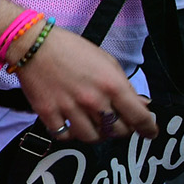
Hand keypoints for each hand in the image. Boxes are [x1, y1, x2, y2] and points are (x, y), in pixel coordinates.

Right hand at [13, 27, 154, 142]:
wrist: (34, 45)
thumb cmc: (71, 49)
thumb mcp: (106, 62)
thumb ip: (123, 86)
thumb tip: (140, 105)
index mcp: (112, 85)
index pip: (139, 117)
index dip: (148, 128)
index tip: (150, 132)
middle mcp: (93, 100)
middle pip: (118, 131)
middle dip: (122, 129)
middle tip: (117, 123)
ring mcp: (70, 109)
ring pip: (92, 138)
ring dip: (98, 134)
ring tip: (95, 125)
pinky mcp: (49, 114)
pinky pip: (65, 136)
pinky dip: (71, 134)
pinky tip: (72, 125)